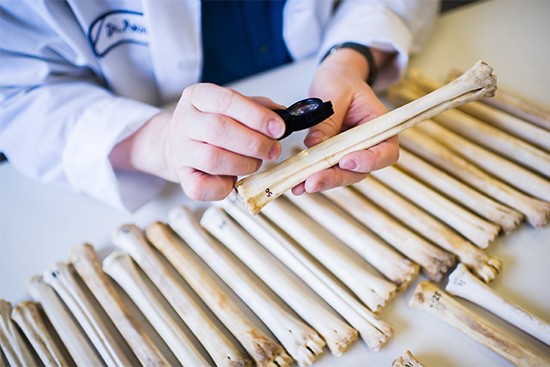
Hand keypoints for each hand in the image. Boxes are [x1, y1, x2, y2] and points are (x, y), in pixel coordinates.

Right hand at [110, 83, 285, 200]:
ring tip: (255, 163)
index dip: (256, 116)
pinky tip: (234, 180)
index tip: (279, 128)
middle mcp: (184, 121)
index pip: (227, 101)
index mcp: (198, 96)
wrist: (179, 143)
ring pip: (213, 159)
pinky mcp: (182, 177)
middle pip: (219, 130)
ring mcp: (180, 150)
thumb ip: (258, 108)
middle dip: (254, 143)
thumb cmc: (212, 124)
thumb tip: (283, 116)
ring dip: (243, 164)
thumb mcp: (232, 106)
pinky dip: (225, 187)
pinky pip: (203, 187)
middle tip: (273, 150)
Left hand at [292, 47, 398, 194]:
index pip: (386, 152)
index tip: (346, 161)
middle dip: (335, 177)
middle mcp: (369, 145)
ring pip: (341, 175)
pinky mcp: (333, 157)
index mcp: (380, 126)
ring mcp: (350, 153)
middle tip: (313, 182)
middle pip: (359, 170)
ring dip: (321, 181)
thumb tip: (314, 145)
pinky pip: (325, 170)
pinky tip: (296, 184)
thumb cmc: (341, 80)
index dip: (369, 161)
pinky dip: (310, 177)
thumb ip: (327, 121)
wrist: (334, 79)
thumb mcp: (334, 93)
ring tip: (299, 185)